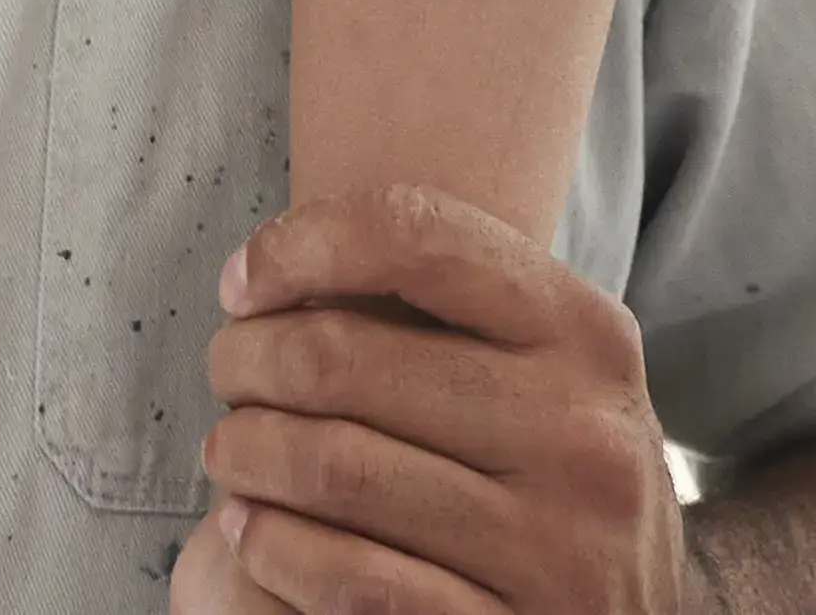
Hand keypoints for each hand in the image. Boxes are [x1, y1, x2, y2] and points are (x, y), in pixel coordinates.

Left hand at [169, 190, 686, 614]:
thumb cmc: (555, 470)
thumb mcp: (547, 371)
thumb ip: (446, 309)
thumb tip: (271, 272)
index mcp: (588, 338)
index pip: (415, 236)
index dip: (299, 245)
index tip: (242, 283)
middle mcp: (584, 438)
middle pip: (342, 358)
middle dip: (247, 358)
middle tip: (227, 374)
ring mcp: (557, 549)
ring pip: (332, 469)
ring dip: (244, 453)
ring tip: (231, 453)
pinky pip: (353, 578)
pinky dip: (276, 548)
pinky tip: (256, 532)